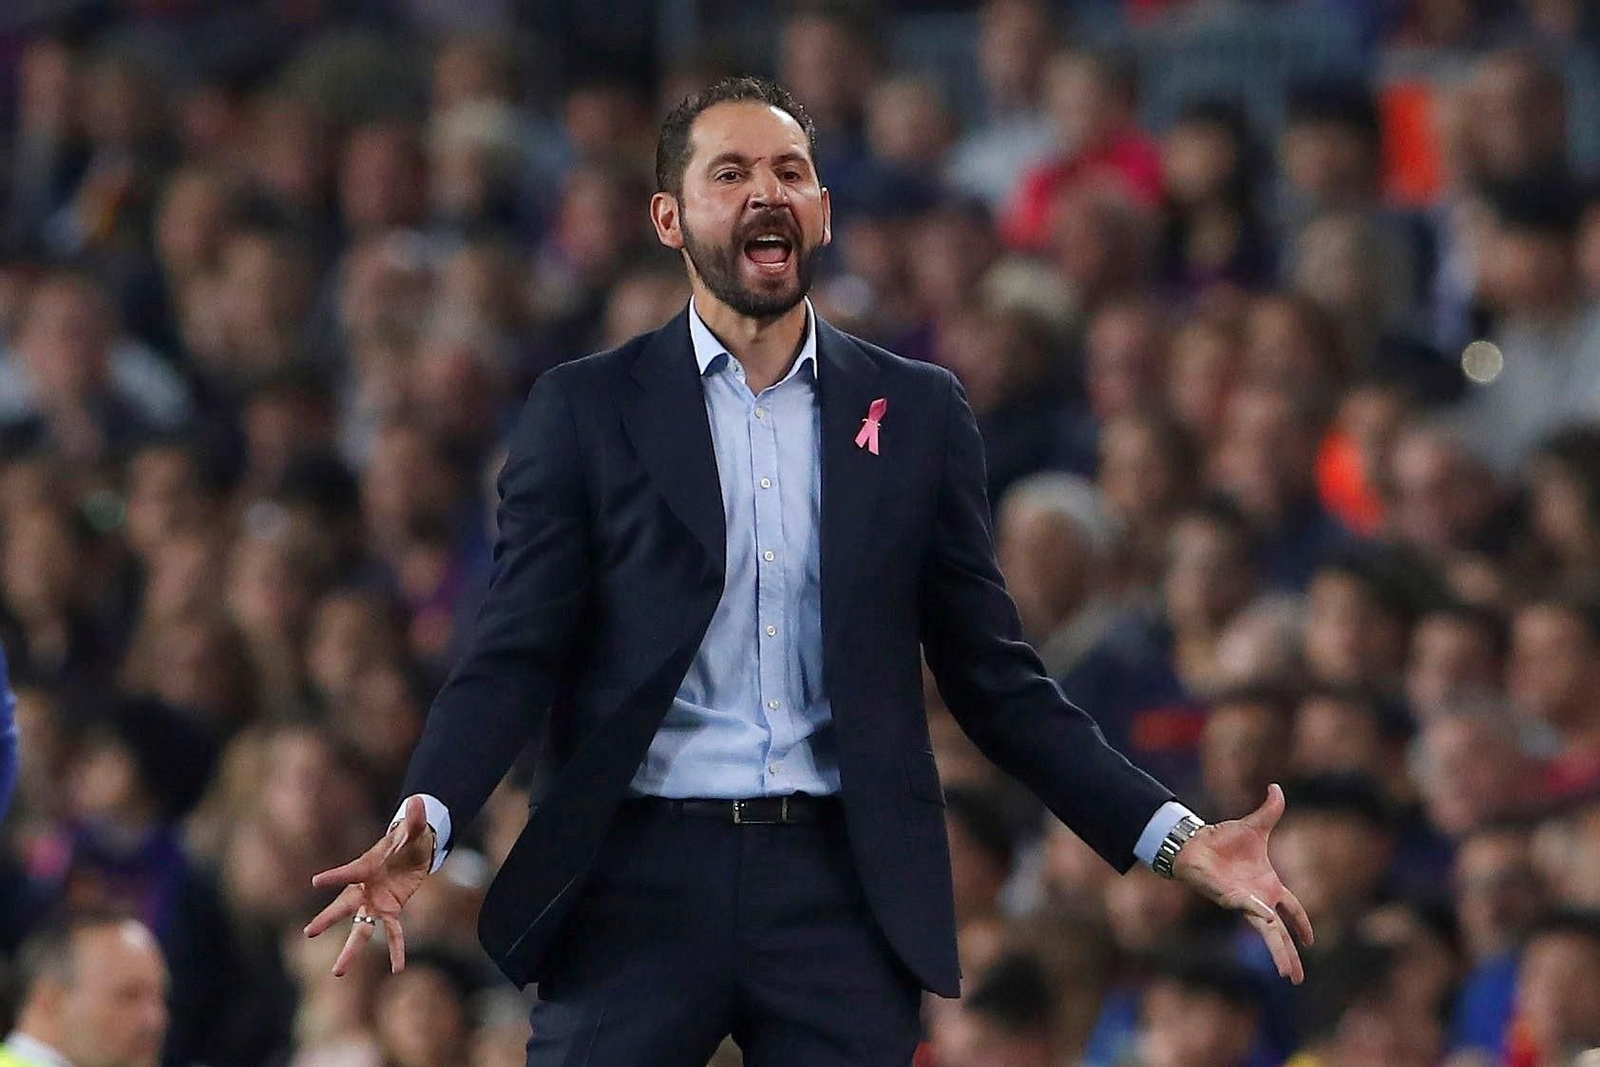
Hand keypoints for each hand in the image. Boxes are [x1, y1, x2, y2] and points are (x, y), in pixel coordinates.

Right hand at [304, 795, 434, 975]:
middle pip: (343, 906)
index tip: (315, 881)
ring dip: (350, 950)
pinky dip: (396, 949)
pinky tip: (397, 968)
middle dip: (327, 919)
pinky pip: (392, 933)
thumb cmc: (407, 838)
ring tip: (337, 972)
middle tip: (308, 932)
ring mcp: (375, 903)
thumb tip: (420, 799)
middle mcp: (364, 889)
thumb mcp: (415, 828)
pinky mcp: (391, 911)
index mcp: (365, 867)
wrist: (411, 852)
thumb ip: (416, 818)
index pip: (348, 872)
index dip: (334, 876)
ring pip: (360, 929)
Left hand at [1171, 784, 1314, 982]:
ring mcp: (1244, 902)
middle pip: (1280, 932)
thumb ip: (1270, 809)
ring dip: (1277, 951)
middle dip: (1290, 954)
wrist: (1195, 841)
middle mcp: (1258, 898)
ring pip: (1266, 932)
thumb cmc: (1222, 839)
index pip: (1292, 909)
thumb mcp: (1254, 824)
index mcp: (1269, 885)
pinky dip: (1257, 912)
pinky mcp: (1229, 898)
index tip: (1312, 941)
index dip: (1302, 923)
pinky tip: (1268, 922)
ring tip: (1286, 974)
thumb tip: (1276, 786)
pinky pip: (1247, 908)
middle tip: (1298, 979)